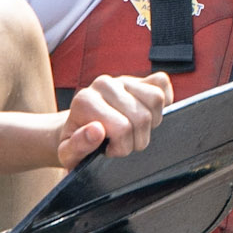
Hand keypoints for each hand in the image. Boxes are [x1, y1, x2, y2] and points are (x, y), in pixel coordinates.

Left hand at [55, 72, 170, 165]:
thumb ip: (78, 146)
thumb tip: (96, 130)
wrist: (77, 129)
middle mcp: (103, 85)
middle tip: (121, 143)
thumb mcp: (69, 154)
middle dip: (137, 140)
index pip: (123, 128)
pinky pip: (161, 82)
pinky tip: (148, 115)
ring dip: (151, 123)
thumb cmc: (75, 143)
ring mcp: (122, 79)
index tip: (107, 149)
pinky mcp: (137, 79)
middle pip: (143, 117)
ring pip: (156, 99)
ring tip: (133, 131)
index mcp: (85, 101)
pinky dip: (163, 102)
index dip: (121, 148)